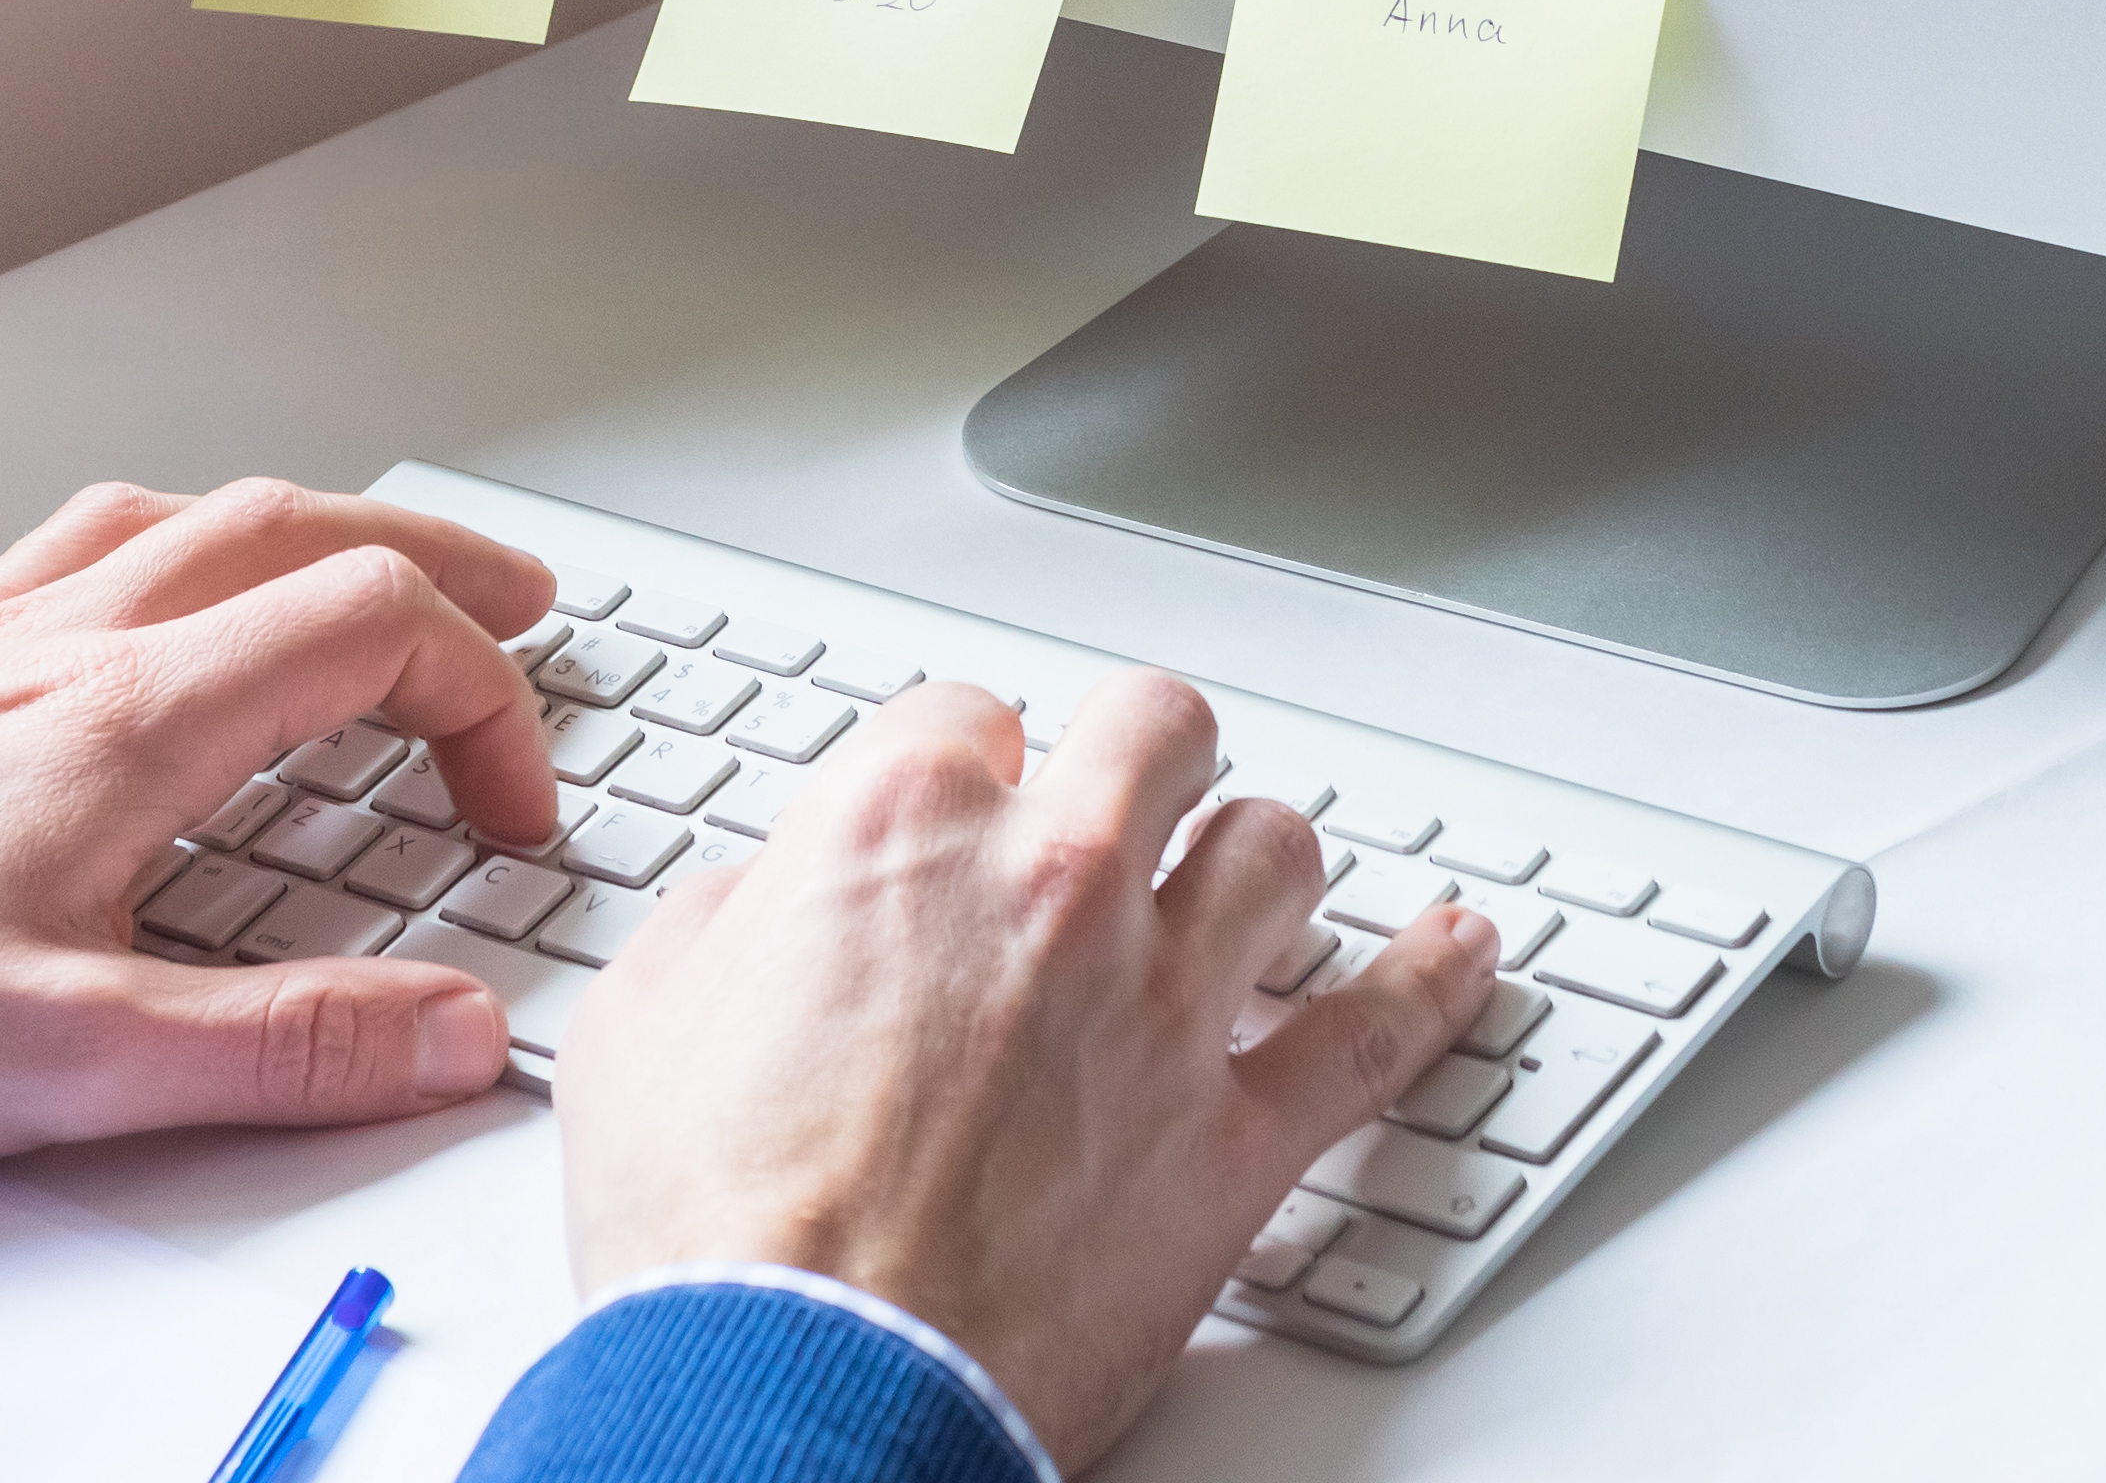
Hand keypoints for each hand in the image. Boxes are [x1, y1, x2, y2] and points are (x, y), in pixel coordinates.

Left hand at [0, 478, 565, 1165]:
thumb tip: (449, 1034)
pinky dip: (181, 537)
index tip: (509, 812)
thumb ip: (281, 1045)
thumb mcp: (70, 1059)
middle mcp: (67, 640)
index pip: (375, 629)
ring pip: (195, 516)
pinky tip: (165, 580)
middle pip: (305, 531)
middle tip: (524, 608)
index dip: (485, 707)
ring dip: (319, 531)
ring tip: (377, 570)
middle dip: (440, 568)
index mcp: (131, 716)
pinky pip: (86, 539)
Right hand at [553, 671, 1499, 1464]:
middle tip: (1122, 799)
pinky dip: (1434, 982)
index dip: (961, 764)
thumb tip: (768, 902)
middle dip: (1135, 756)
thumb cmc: (715, 1238)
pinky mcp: (1238, 1133)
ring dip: (1254, 861)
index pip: (967, 712)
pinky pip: (1381, 1031)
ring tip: (1240, 888)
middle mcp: (1054, 881)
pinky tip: (1461, 951)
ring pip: (1274, 849)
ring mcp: (1162, 1001)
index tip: (963, 808)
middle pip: (1154, 730)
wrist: (795, 1394)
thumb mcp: (644, 1023)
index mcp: (900, 829)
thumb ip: (729, 919)